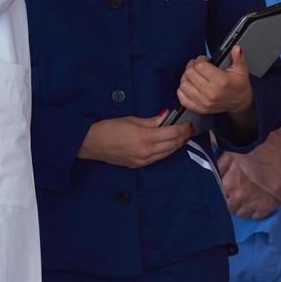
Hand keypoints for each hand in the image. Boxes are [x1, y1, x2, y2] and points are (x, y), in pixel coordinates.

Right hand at [78, 113, 194, 168]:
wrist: (92, 143)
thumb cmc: (108, 128)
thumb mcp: (131, 120)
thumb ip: (151, 120)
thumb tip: (164, 116)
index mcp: (146, 138)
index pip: (172, 134)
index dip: (182, 129)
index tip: (188, 124)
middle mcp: (148, 152)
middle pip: (172, 145)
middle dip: (182, 137)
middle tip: (188, 130)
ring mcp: (143, 160)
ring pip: (167, 153)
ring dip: (176, 146)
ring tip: (181, 138)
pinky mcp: (139, 165)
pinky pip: (157, 158)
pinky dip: (165, 152)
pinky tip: (167, 146)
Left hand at [177, 46, 253, 114]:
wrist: (240, 102)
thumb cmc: (239, 85)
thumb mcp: (241, 70)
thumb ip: (238, 57)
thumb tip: (236, 48)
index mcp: (221, 82)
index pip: (200, 66)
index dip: (200, 59)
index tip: (204, 59)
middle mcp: (211, 93)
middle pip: (190, 74)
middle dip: (192, 66)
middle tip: (197, 65)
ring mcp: (204, 102)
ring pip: (184, 85)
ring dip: (186, 77)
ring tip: (193, 75)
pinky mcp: (200, 108)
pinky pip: (183, 99)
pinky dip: (182, 91)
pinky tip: (189, 85)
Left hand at [219, 151, 278, 219]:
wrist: (274, 156)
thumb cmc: (251, 154)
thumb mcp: (230, 156)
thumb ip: (220, 166)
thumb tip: (213, 174)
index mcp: (228, 184)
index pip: (220, 198)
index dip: (224, 194)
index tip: (228, 192)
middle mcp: (238, 196)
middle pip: (230, 208)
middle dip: (232, 202)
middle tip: (237, 196)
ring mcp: (253, 203)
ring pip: (242, 214)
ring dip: (243, 208)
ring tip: (246, 200)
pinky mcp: (267, 207)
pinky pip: (257, 217)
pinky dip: (256, 212)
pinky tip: (256, 205)